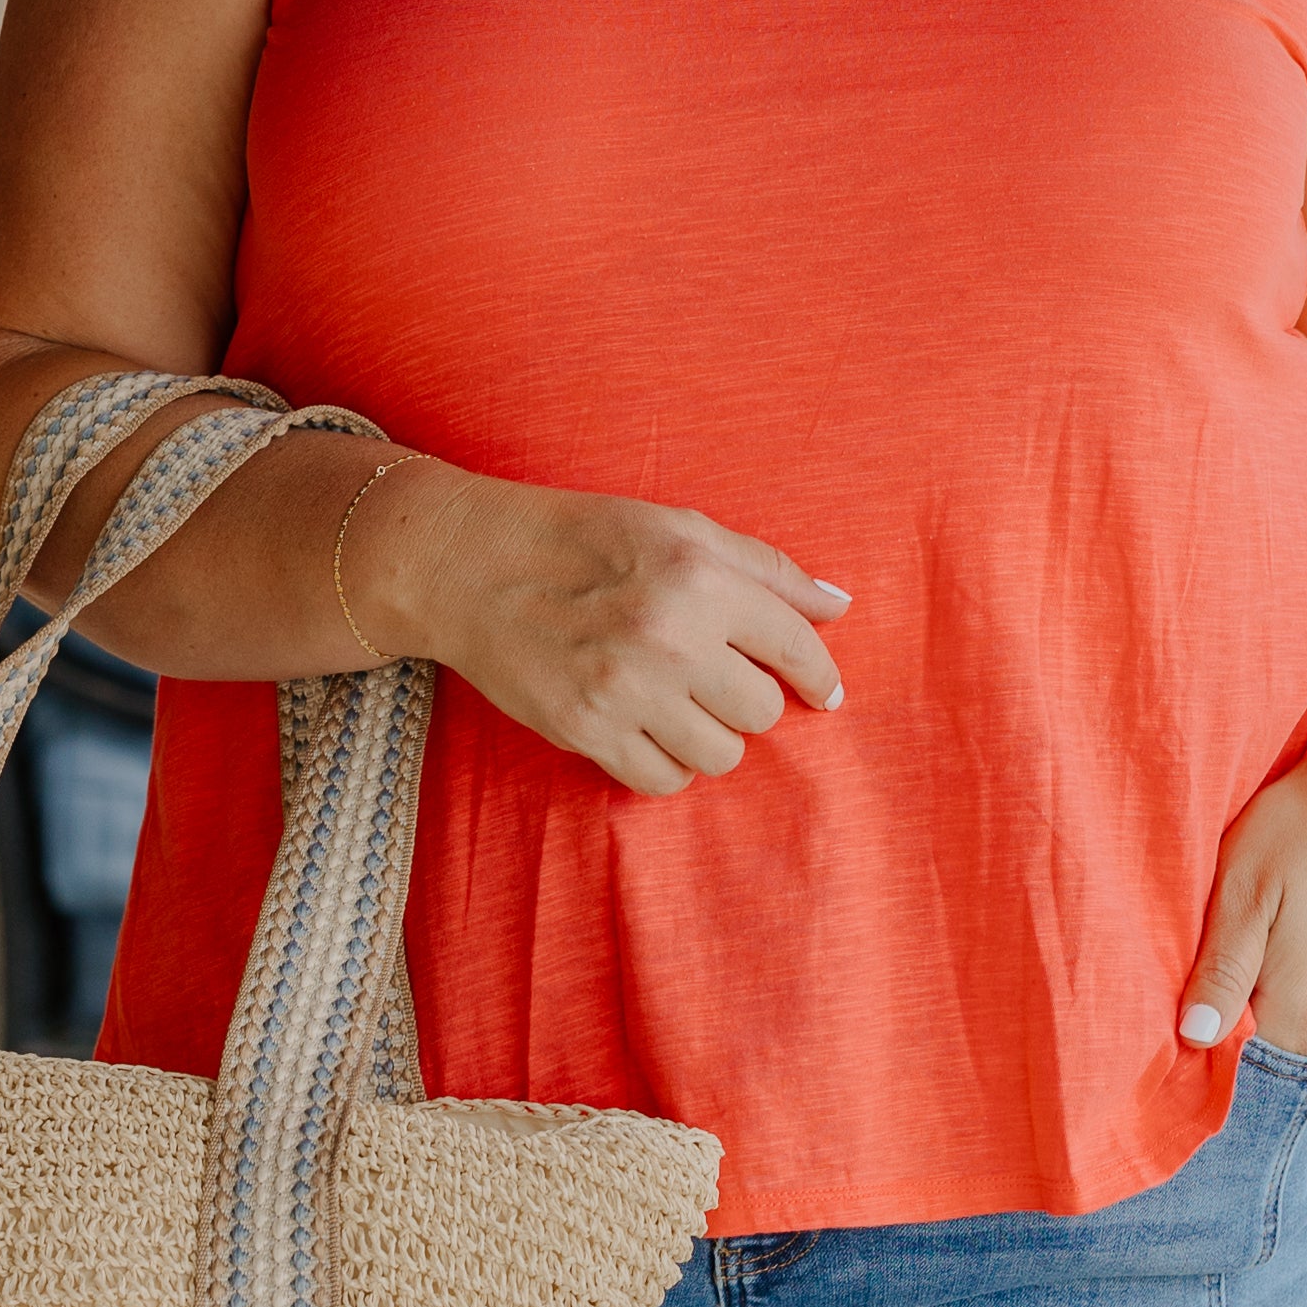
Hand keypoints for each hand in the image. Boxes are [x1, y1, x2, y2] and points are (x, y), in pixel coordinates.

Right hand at [357, 469, 849, 797]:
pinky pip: (663, 780)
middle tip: (712, 679)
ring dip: (708, 736)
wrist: (468, 565)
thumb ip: (765, 568)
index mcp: (699, 576)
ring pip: (720, 755)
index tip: (824, 693)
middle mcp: (669, 636)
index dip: (819, 675)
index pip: (795, 646)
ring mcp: (626, 690)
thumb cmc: (580, 537)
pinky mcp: (586, 731)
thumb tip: (839, 605)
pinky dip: (666, 764)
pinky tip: (646, 729)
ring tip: (676, 704)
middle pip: (761, 711)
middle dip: (747, 699)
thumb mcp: (677, 526)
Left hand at [1183, 714, 1306, 1061]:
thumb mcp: (1246, 890)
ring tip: (1220, 956)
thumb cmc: (1305, 828)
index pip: (1224, 1066)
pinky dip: (1272, 994)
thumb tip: (1194, 1038)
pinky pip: (1302, 1013)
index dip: (1184, 1042)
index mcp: (1296, 1013)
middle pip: (1253, 1057)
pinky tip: (1257, 950)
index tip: (1158, 1009)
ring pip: (1276, 1035)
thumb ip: (1222, 971)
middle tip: (1184, 973)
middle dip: (1211, 1028)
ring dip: (1242, 1008)